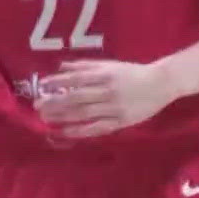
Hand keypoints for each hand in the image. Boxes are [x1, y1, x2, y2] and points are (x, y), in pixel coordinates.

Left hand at [33, 56, 195, 139]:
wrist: (161, 83)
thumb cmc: (132, 73)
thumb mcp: (109, 65)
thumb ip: (85, 66)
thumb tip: (61, 66)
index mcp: (105, 75)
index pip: (76, 79)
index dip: (57, 83)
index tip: (41, 86)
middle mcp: (107, 91)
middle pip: (76, 98)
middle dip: (55, 102)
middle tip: (37, 106)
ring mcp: (114, 108)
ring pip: (84, 114)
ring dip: (63, 117)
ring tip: (45, 118)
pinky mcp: (120, 121)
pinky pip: (97, 128)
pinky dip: (80, 130)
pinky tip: (65, 132)